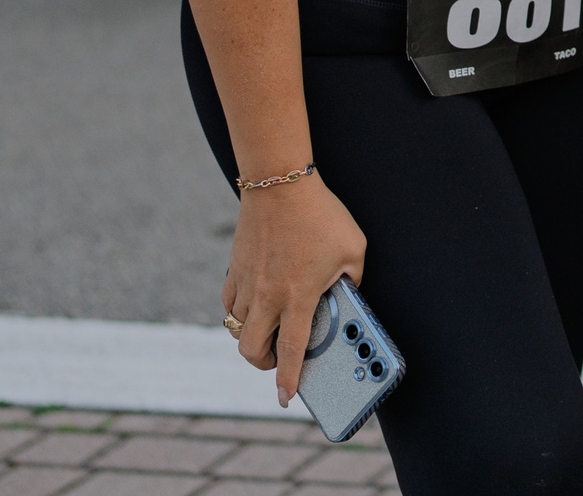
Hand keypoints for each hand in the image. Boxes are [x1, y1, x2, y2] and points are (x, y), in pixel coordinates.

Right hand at [222, 175, 365, 404]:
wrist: (280, 184)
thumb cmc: (322, 215)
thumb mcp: (354, 249)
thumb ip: (352, 281)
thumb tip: (347, 298)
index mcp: (297, 295)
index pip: (291, 349)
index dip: (288, 378)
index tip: (284, 398)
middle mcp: (266, 296)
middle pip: (251, 349)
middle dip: (263, 364)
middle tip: (278, 360)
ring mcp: (245, 284)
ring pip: (238, 329)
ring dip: (253, 337)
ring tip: (271, 330)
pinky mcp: (233, 270)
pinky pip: (228, 305)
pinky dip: (238, 313)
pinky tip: (254, 305)